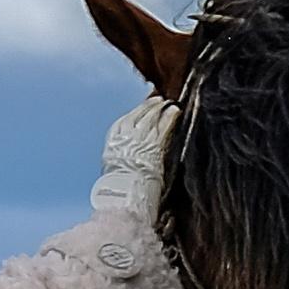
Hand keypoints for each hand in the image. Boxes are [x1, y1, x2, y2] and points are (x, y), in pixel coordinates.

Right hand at [98, 91, 176, 212]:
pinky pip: (164, 125)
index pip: (125, 120)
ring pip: (153, 117)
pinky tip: (176, 111)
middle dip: (149, 106)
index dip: (135, 112)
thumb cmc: (119, 183)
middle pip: (139, 114)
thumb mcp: (113, 165)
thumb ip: (121, 155)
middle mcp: (126, 134)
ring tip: (168, 103)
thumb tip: (127, 158)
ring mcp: (141, 136)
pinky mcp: (155, 142)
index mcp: (113, 139)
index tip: (141, 108)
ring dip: (161, 108)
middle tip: (157, 99)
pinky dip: (171, 117)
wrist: (125, 188)